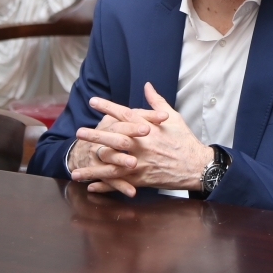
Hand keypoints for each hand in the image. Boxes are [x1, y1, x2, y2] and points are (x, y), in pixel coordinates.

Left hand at [72, 83, 212, 193]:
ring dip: (93, 168)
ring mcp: (141, 163)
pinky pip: (120, 183)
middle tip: (79, 132)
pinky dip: (105, 185)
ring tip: (76, 170)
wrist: (196, 166)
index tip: (93, 101)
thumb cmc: (184, 140)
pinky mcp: (142, 179)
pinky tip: (91, 186)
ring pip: (113, 166)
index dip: (108, 107)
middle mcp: (143, 145)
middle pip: (114, 139)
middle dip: (95, 136)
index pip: (125, 114)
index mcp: (149, 128)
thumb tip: (147, 85)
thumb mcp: (174, 118)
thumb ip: (156, 102)